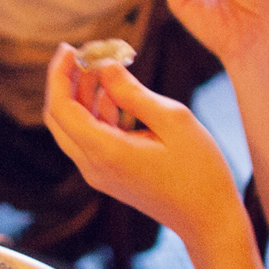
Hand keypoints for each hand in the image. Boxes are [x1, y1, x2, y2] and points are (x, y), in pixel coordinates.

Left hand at [42, 45, 239, 242]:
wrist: (209, 219)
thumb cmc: (199, 170)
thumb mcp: (173, 119)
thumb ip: (133, 92)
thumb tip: (105, 67)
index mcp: (105, 152)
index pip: (60, 108)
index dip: (59, 75)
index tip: (69, 48)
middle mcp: (93, 166)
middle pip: (59, 118)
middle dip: (66, 82)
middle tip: (83, 53)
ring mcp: (99, 174)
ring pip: (75, 128)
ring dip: (84, 95)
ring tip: (106, 65)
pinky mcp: (110, 175)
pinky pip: (91, 138)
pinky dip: (98, 113)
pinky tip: (117, 92)